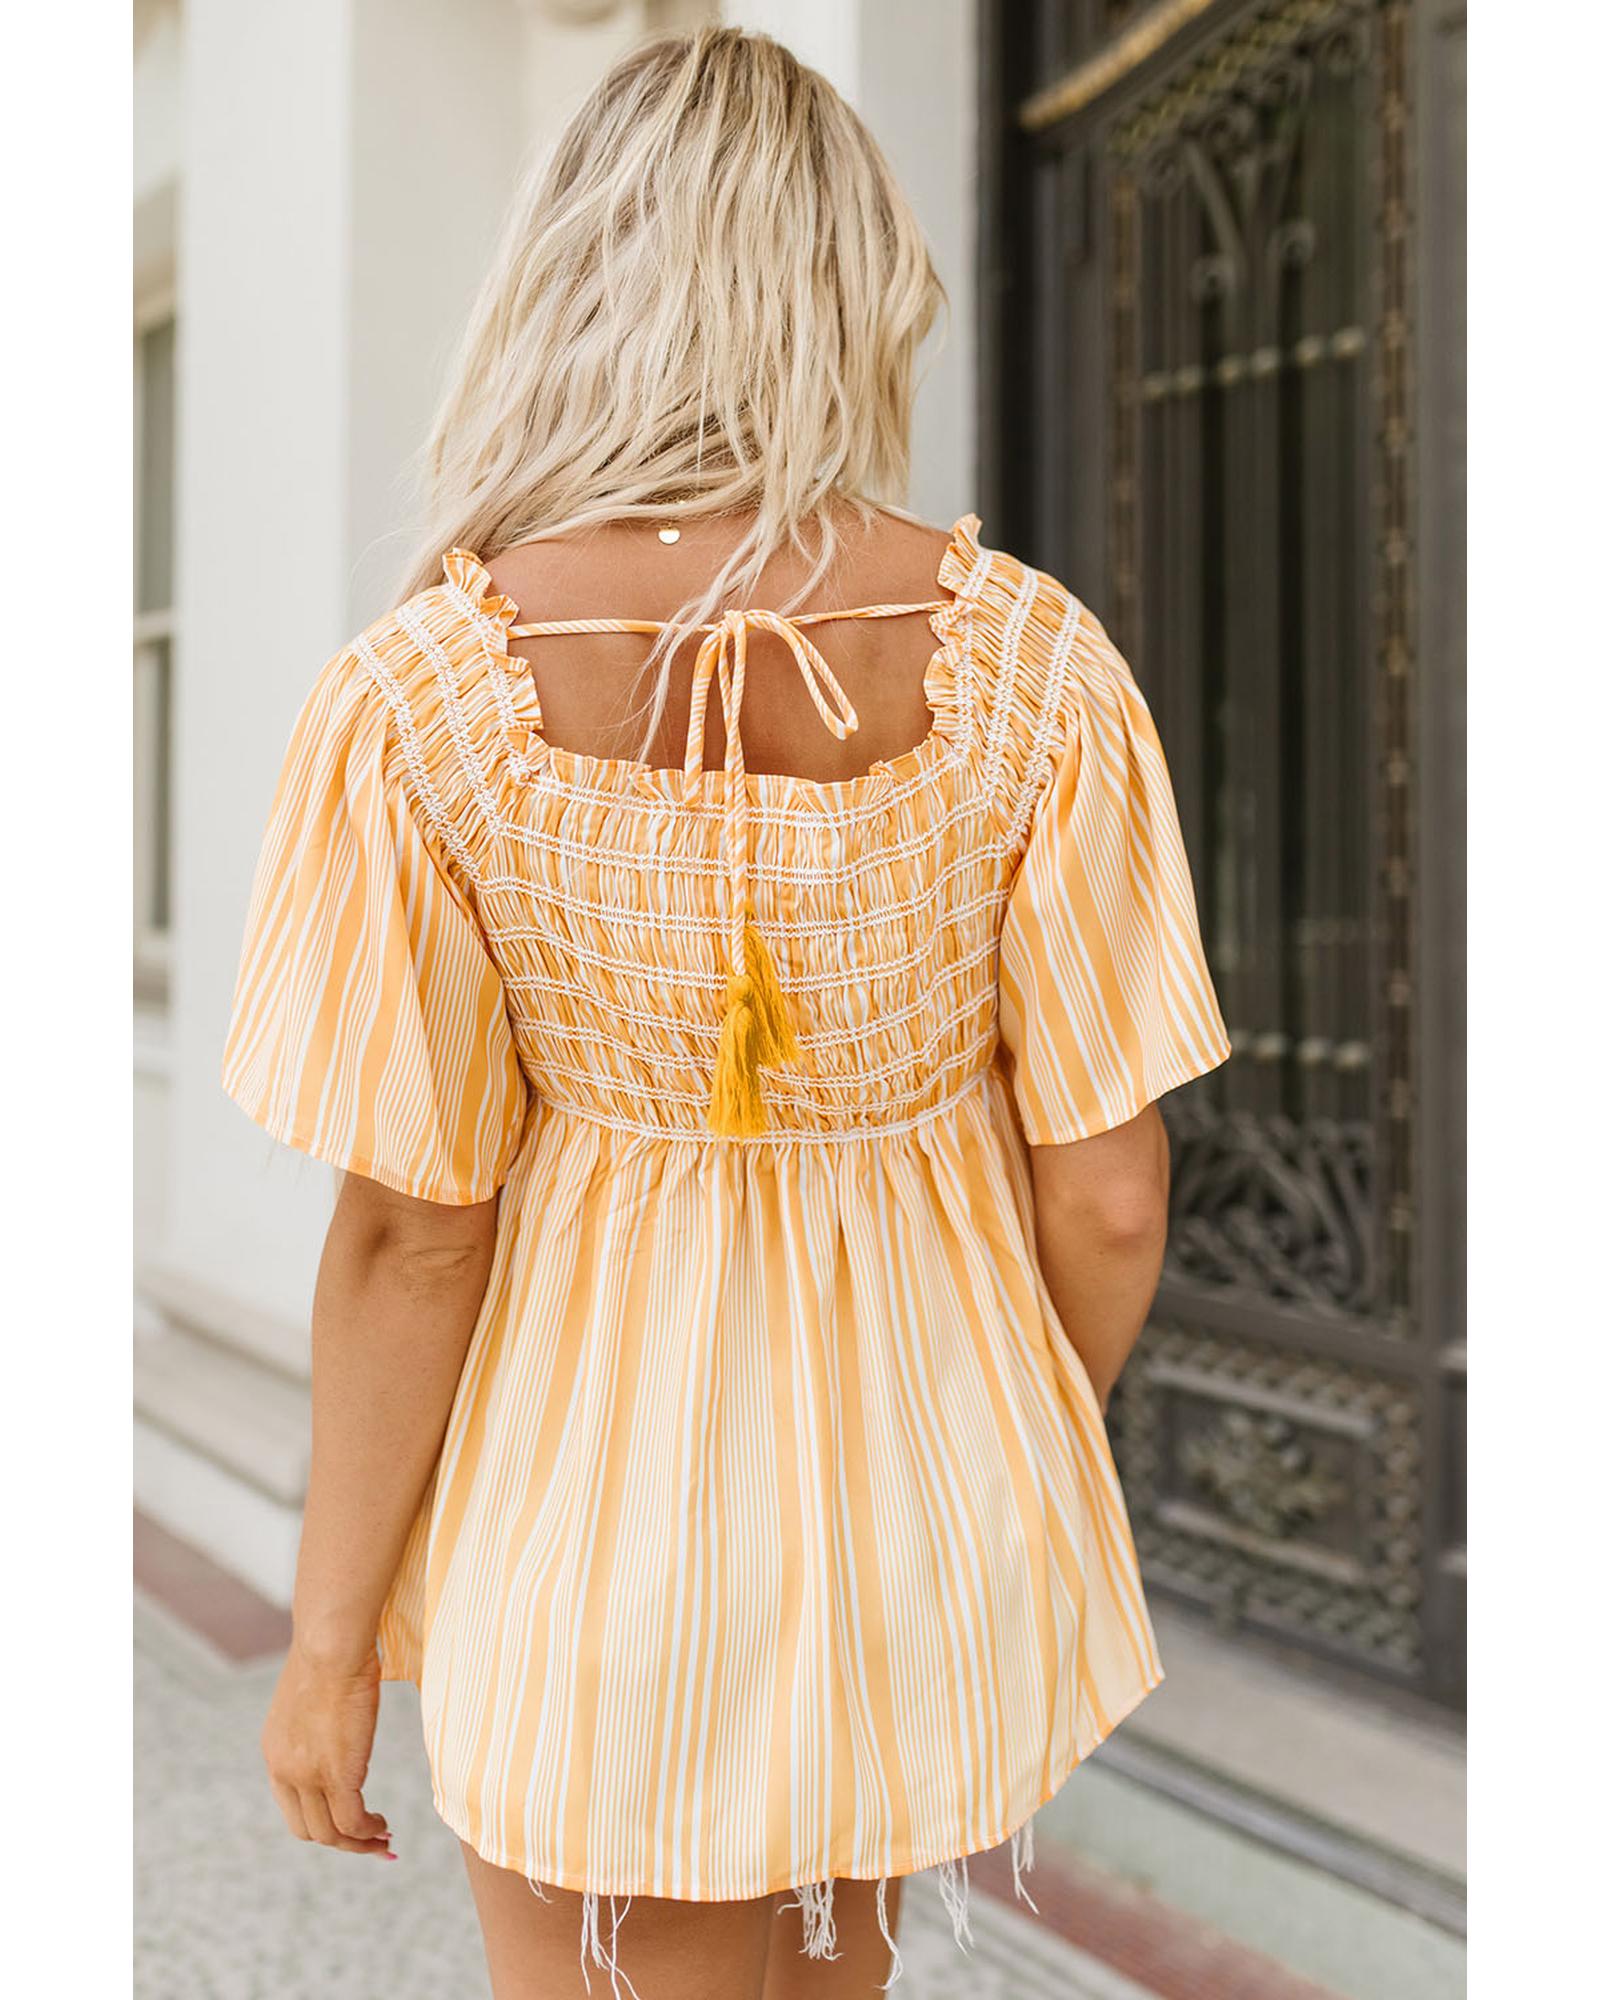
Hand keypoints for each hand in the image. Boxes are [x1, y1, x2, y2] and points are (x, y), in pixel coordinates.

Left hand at [261, 1637, 392, 1856]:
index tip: (349, 1820)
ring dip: (358, 1843)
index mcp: (276, 1754)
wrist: (330, 1645)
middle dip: (339, 1841)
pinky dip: (368, 1832)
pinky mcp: (338, 1774)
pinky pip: (352, 1822)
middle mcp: (285, 1771)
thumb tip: (340, 1706)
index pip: (293, 1806)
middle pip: (309, 1830)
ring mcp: (309, 1776)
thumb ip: (318, 1717)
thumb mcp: (312, 1693)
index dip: (322, 1820)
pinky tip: (384, 1827)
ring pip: (330, 1834)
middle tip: (369, 1839)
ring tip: (383, 1839)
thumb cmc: (329, 1652)